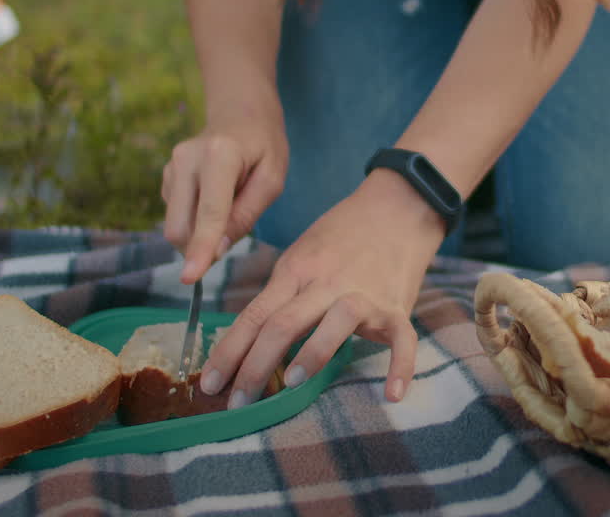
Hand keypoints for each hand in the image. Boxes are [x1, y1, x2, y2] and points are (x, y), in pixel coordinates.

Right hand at [162, 93, 287, 284]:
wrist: (240, 112)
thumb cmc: (264, 145)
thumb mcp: (272, 179)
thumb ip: (246, 214)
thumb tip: (217, 249)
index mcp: (219, 156)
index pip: (208, 213)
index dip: (201, 248)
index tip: (190, 277)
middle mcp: (186, 159)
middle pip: (180, 225)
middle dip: (199, 247)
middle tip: (231, 237)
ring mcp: (171, 166)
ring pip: (175, 223)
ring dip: (199, 233)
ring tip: (229, 205)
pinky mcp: (166, 175)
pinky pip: (176, 214)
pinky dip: (194, 220)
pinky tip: (214, 200)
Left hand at [199, 170, 446, 404]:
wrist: (398, 206)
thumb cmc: (343, 235)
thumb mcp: (302, 253)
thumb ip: (282, 293)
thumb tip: (250, 338)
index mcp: (296, 271)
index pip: (254, 315)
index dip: (228, 351)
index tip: (207, 384)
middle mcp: (326, 284)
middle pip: (283, 324)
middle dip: (254, 367)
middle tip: (237, 403)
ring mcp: (364, 295)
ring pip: (335, 325)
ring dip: (312, 354)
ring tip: (292, 383)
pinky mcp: (397, 307)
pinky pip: (402, 340)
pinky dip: (400, 366)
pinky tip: (392, 395)